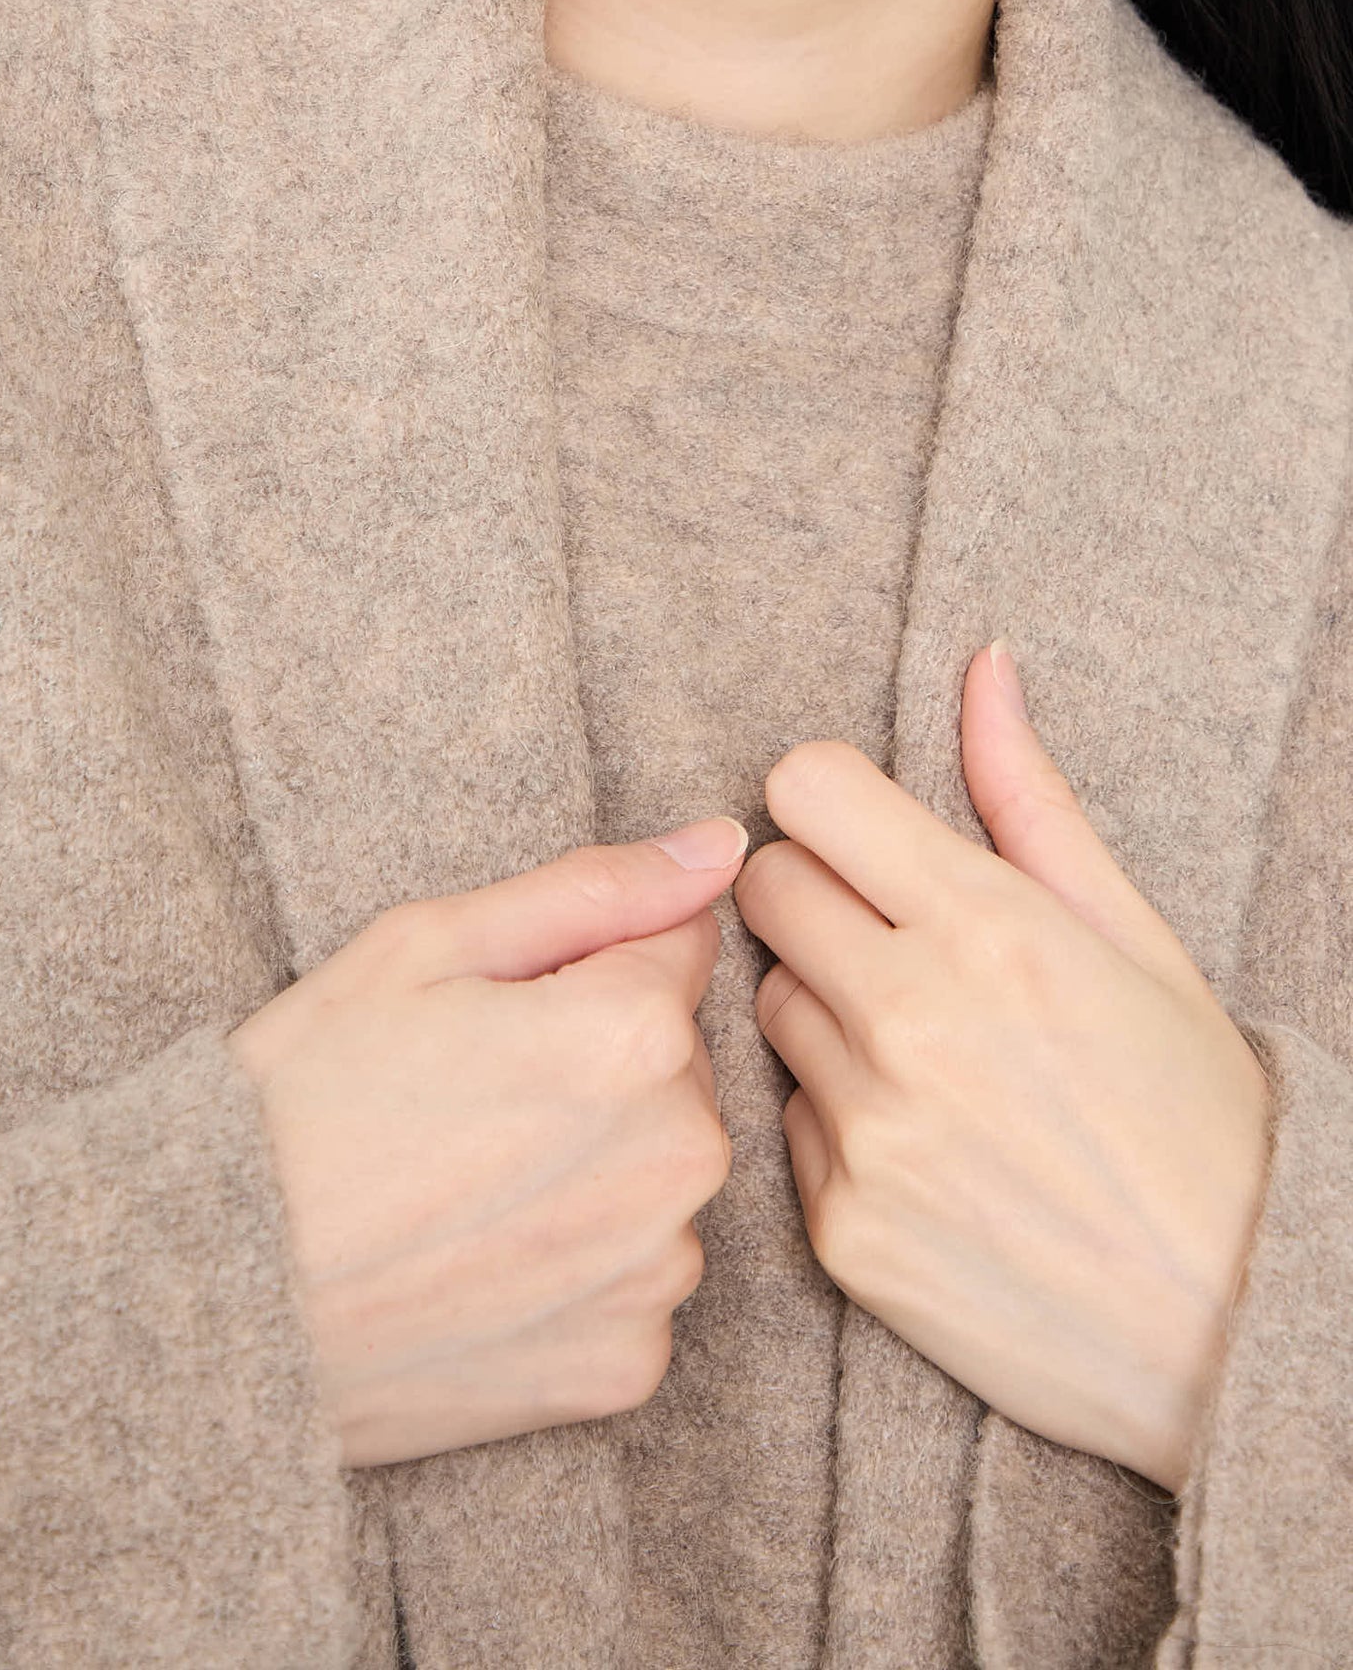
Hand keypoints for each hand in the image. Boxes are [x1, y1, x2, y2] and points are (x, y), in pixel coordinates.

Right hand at [227, 816, 747, 1467]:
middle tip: (463, 1099)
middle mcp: (679, 1157)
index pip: (677, 951)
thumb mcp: (425, 945)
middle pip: (676, 1067)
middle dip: (598, 1065)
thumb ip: (594, 888)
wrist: (206, 1291)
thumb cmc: (302, 1096)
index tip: (495, 1011)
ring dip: (595, 1168)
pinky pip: (630, 1279)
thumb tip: (722, 846)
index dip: (579, 968)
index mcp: (635, 1034)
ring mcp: (655, 1272)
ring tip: (461, 1186)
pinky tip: (476, 1264)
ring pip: (656, 1173)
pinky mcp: (628, 1367)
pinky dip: (572, 1268)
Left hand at [732, 640, 1272, 1495]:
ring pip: (771, 1004)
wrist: (1233, 1332)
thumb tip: (980, 666)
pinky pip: (788, 1123)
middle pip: (765, 887)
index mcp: (990, 928)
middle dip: (819, 895)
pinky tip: (929, 1148)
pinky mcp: (840, 1227)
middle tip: (897, 942)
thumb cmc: (1198, 1118)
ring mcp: (869, 1130)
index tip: (866, 834)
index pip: (804, 790)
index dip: (831, 803)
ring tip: (931, 1057)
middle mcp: (911, 1020)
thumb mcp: (1137, 939)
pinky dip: (839, 1121)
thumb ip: (1030, 799)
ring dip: (828, 1010)